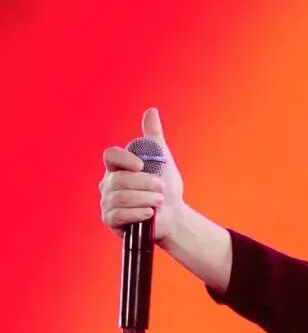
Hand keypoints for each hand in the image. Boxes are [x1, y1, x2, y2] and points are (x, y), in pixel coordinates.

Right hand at [99, 106, 184, 246]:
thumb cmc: (165, 188)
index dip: (126, 159)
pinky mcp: (111, 220)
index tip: (143, 165)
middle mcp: (108, 184)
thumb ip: (153, 137)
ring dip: (145, 199)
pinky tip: (149, 213)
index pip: (111, 155)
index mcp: (117, 167)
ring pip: (120, 197)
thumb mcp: (161, 159)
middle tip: (161, 188)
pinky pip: (119, 214)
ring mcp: (107, 203)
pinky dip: (138, 213)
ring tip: (158, 201)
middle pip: (119, 179)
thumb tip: (151, 111)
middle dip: (145, 184)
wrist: (173, 216)